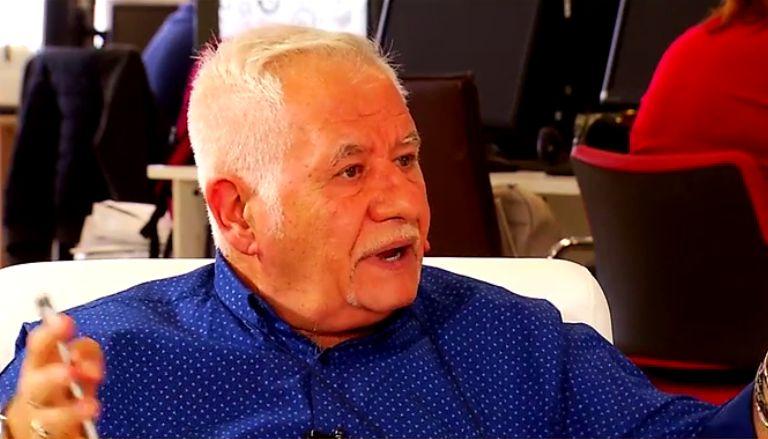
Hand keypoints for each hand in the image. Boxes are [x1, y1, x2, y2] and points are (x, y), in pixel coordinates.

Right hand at [4, 314, 103, 438]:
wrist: (42, 426)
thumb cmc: (62, 388)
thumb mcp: (76, 365)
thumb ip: (85, 353)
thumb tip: (85, 354)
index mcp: (39, 366)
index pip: (39, 347)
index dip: (50, 334)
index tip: (65, 322)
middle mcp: (35, 392)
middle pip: (36, 384)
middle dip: (52, 377)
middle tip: (71, 371)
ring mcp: (41, 418)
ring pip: (48, 417)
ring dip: (70, 411)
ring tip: (92, 406)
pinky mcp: (50, 436)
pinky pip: (61, 435)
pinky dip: (76, 428)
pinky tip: (92, 420)